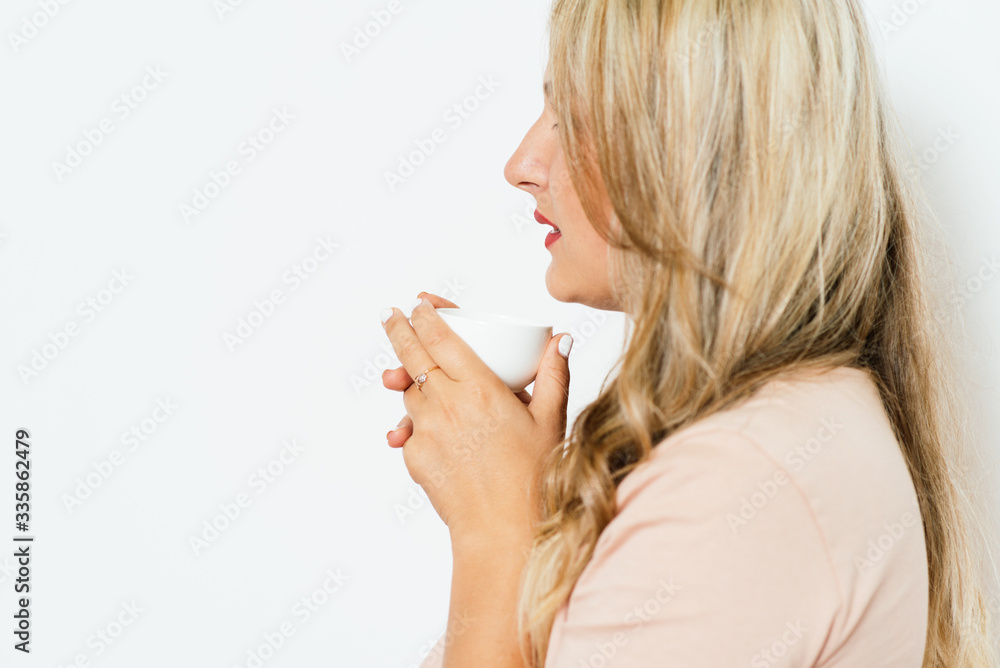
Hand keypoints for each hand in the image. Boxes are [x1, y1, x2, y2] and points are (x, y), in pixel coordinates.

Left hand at [380, 295, 571, 538]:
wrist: (503, 530)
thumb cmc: (534, 478)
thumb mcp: (551, 421)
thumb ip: (554, 376)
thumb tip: (560, 339)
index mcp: (482, 390)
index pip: (443, 339)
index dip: (427, 316)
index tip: (419, 303)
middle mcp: (449, 405)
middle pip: (412, 355)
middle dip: (398, 329)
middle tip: (390, 313)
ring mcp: (428, 431)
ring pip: (410, 393)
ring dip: (410, 380)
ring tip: (414, 376)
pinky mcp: (415, 456)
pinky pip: (410, 428)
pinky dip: (416, 421)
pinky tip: (427, 425)